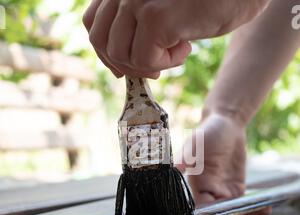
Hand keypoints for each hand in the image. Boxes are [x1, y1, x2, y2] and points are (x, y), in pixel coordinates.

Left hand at [83, 0, 269, 77]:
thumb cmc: (206, 0)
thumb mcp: (161, 8)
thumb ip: (135, 24)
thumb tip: (120, 64)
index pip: (93, 24)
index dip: (106, 52)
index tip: (124, 68)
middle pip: (101, 42)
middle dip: (125, 65)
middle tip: (154, 67)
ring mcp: (136, 0)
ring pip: (120, 55)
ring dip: (148, 64)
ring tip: (176, 51)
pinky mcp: (156, 17)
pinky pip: (145, 60)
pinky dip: (165, 63)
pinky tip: (185, 48)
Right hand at [177, 112, 270, 214]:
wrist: (226, 124)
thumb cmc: (208, 131)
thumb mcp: (196, 141)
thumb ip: (186, 155)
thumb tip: (175, 167)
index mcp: (195, 182)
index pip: (200, 205)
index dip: (211, 212)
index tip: (225, 213)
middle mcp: (207, 189)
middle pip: (215, 212)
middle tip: (245, 214)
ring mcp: (221, 190)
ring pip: (229, 212)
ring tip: (261, 211)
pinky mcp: (235, 188)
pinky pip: (241, 204)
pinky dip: (252, 209)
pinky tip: (265, 209)